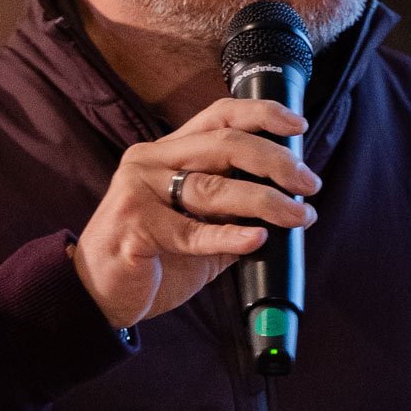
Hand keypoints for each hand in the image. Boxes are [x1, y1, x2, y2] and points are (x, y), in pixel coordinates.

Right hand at [70, 98, 319, 331]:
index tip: (298, 127)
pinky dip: (230, 235)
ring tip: (298, 216)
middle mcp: (150, 161)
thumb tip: (289, 205)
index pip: (218, 115)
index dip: (261, 114)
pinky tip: (257, 239)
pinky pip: (192, 232)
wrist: (101, 295)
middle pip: (224, 144)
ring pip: (212, 187)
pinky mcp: (134, 227)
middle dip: (276, 161)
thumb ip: (232, 210)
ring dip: (266, 201)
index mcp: (167, 152)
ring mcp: (138, 191)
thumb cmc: (152, 258)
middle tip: (309, 184)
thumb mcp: (199, 226)